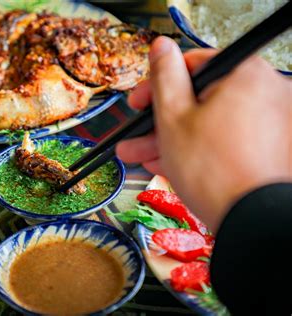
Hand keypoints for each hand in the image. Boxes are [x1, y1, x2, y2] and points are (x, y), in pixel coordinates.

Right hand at [116, 36, 291, 232]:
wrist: (251, 222)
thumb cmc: (213, 170)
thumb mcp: (173, 118)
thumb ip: (164, 77)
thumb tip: (161, 47)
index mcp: (244, 75)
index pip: (192, 65)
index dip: (156, 84)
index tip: (137, 102)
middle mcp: (263, 93)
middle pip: (198, 99)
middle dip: (158, 121)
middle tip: (135, 134)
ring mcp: (268, 122)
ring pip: (207, 123)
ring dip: (171, 139)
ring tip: (140, 156)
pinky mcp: (267, 148)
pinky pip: (223, 140)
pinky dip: (197, 149)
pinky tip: (167, 164)